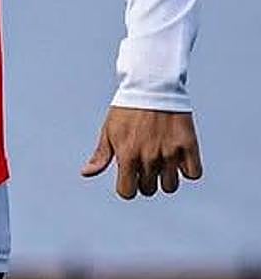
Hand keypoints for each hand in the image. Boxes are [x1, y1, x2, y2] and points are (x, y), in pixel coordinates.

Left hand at [80, 106, 202, 198]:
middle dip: (144, 180)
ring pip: (170, 186)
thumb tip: (86, 173)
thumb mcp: (109, 130)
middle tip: (144, 161)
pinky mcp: (188, 146)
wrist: (151, 86)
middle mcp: (149, 157)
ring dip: (165, 176)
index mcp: (127, 155)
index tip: (128, 175)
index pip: (127, 192)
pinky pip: (193, 174)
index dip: (126, 186)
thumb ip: (100, 156)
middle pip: (148, 190)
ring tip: (161, 159)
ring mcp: (170, 153)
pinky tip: (178, 156)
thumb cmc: (127, 109)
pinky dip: (187, 169)